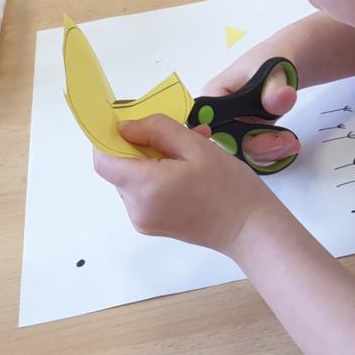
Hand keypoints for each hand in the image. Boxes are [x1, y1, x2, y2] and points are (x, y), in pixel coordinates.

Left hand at [94, 114, 279, 254]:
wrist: (250, 229)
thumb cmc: (229, 186)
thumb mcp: (196, 146)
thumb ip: (156, 130)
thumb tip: (124, 127)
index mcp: (144, 187)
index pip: (103, 159)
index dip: (110, 138)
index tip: (134, 125)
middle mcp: (136, 208)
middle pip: (120, 168)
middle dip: (141, 146)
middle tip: (176, 134)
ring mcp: (143, 220)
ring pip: (133, 178)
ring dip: (153, 160)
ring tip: (190, 150)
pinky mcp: (153, 225)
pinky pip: (145, 192)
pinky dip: (158, 176)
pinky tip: (188, 170)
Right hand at [202, 53, 299, 166]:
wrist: (285, 69)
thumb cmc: (272, 61)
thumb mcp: (274, 70)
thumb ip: (274, 87)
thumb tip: (279, 98)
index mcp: (213, 96)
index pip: (211, 126)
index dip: (234, 139)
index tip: (265, 138)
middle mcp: (217, 115)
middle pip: (229, 144)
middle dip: (258, 148)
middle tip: (286, 142)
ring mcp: (232, 127)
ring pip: (244, 152)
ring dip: (269, 152)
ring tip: (290, 142)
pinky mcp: (246, 136)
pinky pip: (255, 153)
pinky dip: (273, 153)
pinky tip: (289, 146)